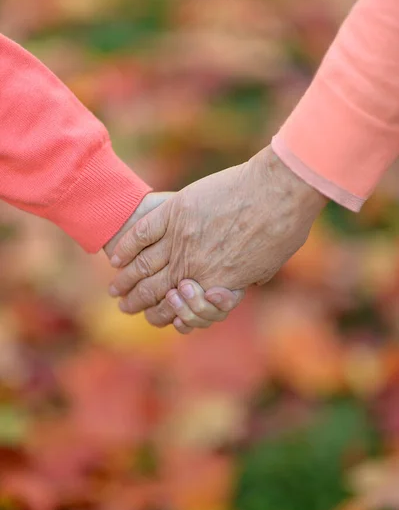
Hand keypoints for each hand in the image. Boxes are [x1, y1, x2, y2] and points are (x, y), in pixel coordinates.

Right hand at [109, 147, 326, 315]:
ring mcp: (181, 238)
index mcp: (214, 284)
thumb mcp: (267, 266)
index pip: (180, 311)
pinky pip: (143, 233)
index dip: (163, 317)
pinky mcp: (176, 211)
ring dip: (125, 280)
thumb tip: (241, 284)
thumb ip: (246, 279)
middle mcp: (192, 266)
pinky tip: (116, 256)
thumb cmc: (283, 230)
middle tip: (123, 307)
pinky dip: (127, 246)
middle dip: (136, 302)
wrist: (279, 192)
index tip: (152, 317)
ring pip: (143, 264)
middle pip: (154, 290)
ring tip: (114, 290)